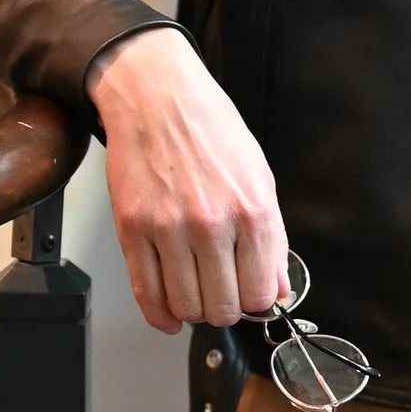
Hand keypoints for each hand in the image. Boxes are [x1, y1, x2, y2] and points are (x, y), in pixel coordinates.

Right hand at [88, 29, 290, 333]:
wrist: (158, 97)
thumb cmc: (210, 131)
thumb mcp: (259, 177)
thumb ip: (272, 239)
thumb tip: (278, 288)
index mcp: (251, 211)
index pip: (260, 294)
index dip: (255, 301)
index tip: (248, 294)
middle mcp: (210, 224)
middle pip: (222, 308)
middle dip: (224, 309)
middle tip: (220, 294)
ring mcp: (168, 229)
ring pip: (185, 306)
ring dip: (192, 309)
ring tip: (194, 293)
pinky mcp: (132, 229)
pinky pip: (147, 292)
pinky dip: (159, 313)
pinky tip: (168, 313)